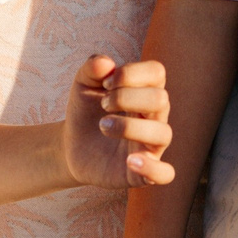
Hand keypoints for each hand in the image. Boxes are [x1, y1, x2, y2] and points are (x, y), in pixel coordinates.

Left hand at [60, 54, 173, 189]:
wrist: (71, 147)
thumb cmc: (85, 112)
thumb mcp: (82, 86)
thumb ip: (91, 68)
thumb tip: (106, 63)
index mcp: (145, 92)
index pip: (156, 72)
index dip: (131, 73)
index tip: (106, 82)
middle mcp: (154, 117)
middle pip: (161, 99)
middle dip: (126, 97)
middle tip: (103, 105)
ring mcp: (150, 146)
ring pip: (163, 133)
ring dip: (130, 127)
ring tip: (103, 126)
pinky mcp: (141, 173)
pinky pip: (165, 174)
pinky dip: (153, 168)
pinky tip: (130, 161)